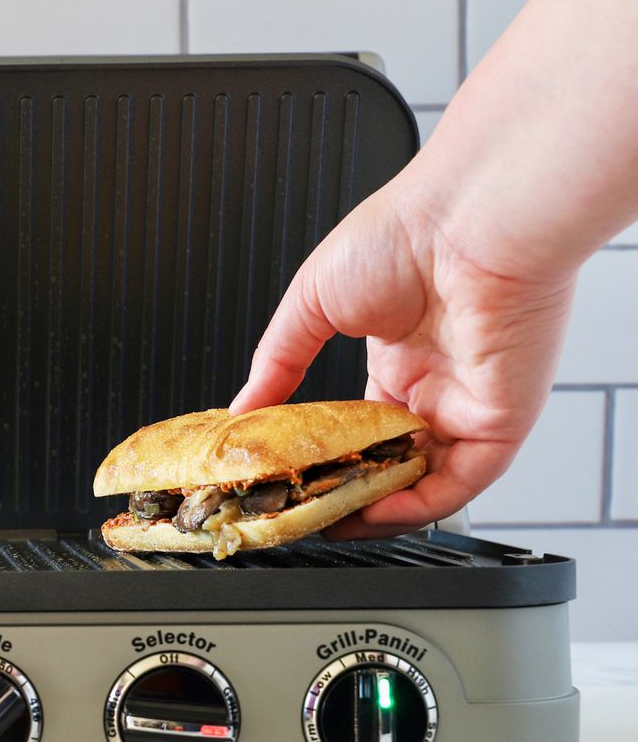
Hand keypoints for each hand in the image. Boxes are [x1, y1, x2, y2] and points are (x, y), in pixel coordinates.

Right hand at [228, 176, 578, 539]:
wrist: (467, 218)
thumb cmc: (404, 232)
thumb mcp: (310, 301)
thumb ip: (277, 362)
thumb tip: (241, 410)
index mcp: (400, 356)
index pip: (361, 428)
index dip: (325, 460)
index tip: (289, 481)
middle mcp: (438, 384)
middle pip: (390, 461)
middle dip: (346, 492)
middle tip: (304, 513)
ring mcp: (469, 404)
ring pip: (424, 480)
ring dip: (379, 509)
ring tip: (330, 523)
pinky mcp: (501, 418)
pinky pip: (461, 481)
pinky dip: (417, 506)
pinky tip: (376, 513)